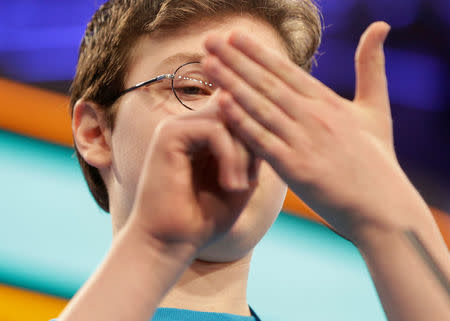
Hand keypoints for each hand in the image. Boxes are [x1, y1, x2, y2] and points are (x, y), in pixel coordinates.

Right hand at [127, 93, 257, 252]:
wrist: (169, 244)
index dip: (257, 137)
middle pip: (236, 111)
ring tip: (240, 187)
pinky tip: (231, 186)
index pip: (238, 113)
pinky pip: (214, 130)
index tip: (256, 176)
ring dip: (243, 154)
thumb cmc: (204, 219)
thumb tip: (269, 127)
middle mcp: (188, 125)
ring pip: (228, 118)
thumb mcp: (240, 182)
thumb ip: (252, 153)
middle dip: (253, 144)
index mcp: (201, 135)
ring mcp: (176, 126)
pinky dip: (231, 157)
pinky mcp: (168, 135)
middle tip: (252, 181)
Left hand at [202, 22, 425, 241]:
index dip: (258, 51)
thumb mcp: (377, 109)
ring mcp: (304, 142)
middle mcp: (315, 116)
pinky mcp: (295, 168)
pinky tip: (220, 103)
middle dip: (235, 59)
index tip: (234, 35)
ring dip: (231, 83)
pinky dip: (240, 121)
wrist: (382, 208)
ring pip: (260, 106)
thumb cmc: (378, 160)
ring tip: (206, 64)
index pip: (287, 70)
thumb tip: (380, 24)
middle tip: (209, 39)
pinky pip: (261, 140)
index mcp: (330, 103)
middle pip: (267, 82)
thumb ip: (371, 67)